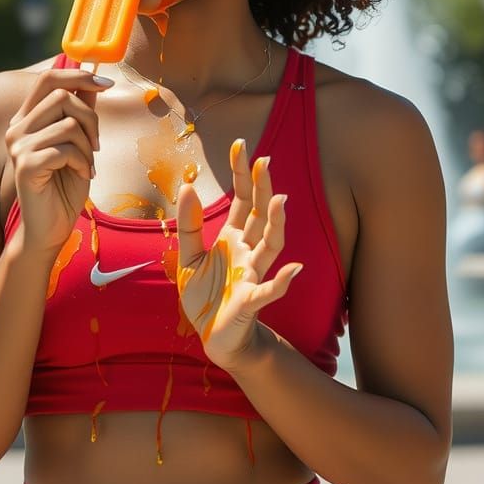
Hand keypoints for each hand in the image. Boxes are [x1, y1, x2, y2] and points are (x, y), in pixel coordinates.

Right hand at [5, 68, 112, 253]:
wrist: (50, 228)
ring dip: (89, 146)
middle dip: (90, 118)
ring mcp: (18, 147)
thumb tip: (94, 81)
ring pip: (68, 123)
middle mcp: (17, 128)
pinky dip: (83, 163)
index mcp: (26, 119)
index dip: (78, 75)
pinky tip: (82, 175)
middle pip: (62, 97)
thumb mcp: (80, 143)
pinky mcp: (25, 165)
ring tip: (87, 165)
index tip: (106, 83)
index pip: (48, 79)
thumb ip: (81, 112)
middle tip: (96, 144)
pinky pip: (66, 149)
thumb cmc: (64, 186)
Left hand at [175, 140, 301, 370]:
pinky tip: (295, 269)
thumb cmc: (206, 296)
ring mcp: (252, 275)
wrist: (215, 337)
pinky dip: (282, 281)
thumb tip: (188, 186)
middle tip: (265, 161)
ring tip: (280, 200)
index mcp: (232, 239)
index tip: (242, 145)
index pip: (241, 200)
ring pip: (270, 246)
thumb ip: (188, 224)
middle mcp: (247, 252)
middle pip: (259, 215)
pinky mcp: (251, 301)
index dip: (241, 174)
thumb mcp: (188, 257)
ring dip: (276, 224)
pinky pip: (269, 290)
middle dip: (262, 189)